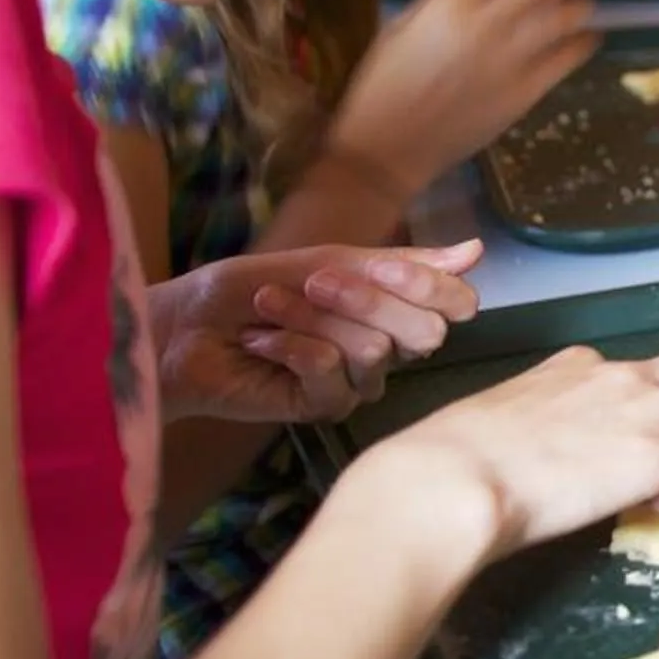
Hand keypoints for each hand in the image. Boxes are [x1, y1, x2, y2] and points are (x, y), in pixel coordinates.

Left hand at [149, 239, 482, 424]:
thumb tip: (475, 251)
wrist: (182, 328)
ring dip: (311, 318)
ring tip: (268, 309)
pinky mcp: (324, 407)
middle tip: (313, 282)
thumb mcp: (323, 260)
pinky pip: (332, 372)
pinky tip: (260, 343)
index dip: (431, 287)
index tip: (386, 269)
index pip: (454, 305)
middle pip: (424, 330)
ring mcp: (358, 380)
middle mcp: (388, 346)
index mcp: (395, 306)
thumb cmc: (246, 290)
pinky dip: (291, 346)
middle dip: (364, 297)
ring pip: (374, 348)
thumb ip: (396, 262)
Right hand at [326, 0, 597, 197]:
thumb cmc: (384, 84)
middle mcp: (486, 22)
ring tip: (583, 4)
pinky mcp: (525, 91)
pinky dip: (582, 43)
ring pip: (564, 16)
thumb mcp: (403, 25)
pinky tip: (585, 39)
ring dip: (578, 5)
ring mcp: (510, 58)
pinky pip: (567, 58)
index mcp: (452, 1)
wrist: (388, 145)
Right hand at [369, 345, 658, 564]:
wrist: (453, 479)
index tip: (614, 447)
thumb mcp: (496, 418)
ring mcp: (644, 412)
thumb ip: (527, 425)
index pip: (633, 371)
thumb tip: (524, 452)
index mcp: (574, 365)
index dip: (638, 409)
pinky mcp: (657, 455)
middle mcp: (619, 376)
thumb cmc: (451, 457)